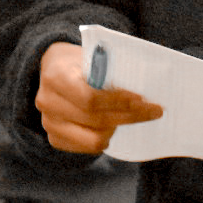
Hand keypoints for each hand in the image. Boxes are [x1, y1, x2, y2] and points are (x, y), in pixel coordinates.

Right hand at [35, 42, 162, 153]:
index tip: (142, 99)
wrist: (53, 68)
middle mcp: (48, 102)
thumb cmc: (80, 60)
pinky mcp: (54, 138)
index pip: (90, 98)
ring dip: (118, 128)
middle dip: (130, 116)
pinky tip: (116, 125)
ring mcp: (49, 123)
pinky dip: (106, 138)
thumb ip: (110, 69)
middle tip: (154, 111)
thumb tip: (147, 83)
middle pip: (96, 120)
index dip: (119, 102)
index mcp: (56, 77)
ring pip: (93, 139)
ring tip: (134, 117)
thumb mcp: (92, 55)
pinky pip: (87, 148)